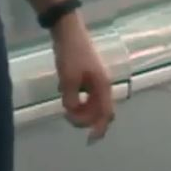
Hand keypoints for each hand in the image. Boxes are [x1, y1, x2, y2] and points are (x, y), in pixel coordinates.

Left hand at [51, 18, 113, 141]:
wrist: (68, 31)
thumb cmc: (70, 54)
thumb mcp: (68, 79)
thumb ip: (71, 100)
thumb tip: (70, 112)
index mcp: (102, 87)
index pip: (105, 114)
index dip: (99, 129)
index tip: (89, 140)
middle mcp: (103, 86)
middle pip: (100, 111)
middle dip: (87, 118)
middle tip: (68, 116)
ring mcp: (97, 81)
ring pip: (93, 104)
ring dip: (81, 109)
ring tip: (65, 103)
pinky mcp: (89, 76)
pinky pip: (86, 95)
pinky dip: (78, 99)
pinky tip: (65, 92)